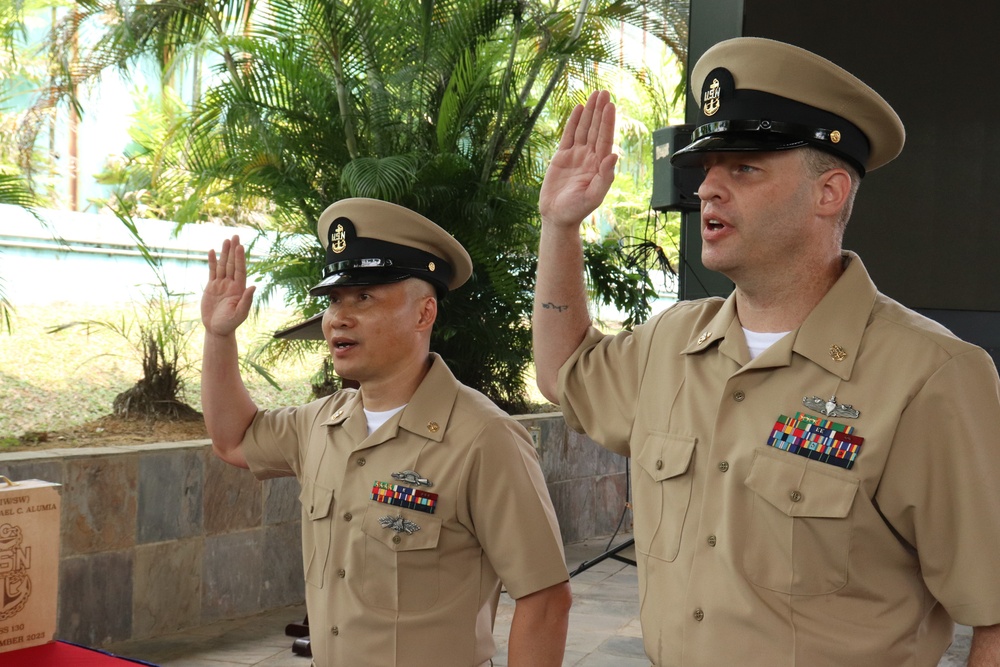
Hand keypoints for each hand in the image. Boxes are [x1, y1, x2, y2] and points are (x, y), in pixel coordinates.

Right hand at [201, 235, 255, 336]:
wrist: (216, 329)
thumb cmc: (230, 323)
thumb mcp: (240, 313)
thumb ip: (246, 300)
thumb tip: (254, 286)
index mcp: (239, 289)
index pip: (240, 270)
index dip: (240, 258)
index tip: (240, 246)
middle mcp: (231, 284)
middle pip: (232, 264)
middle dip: (233, 250)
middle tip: (235, 236)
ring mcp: (221, 284)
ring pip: (222, 265)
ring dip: (224, 253)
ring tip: (226, 240)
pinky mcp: (211, 287)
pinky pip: (212, 271)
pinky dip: (212, 261)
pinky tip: (212, 251)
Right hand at [538, 90, 617, 228]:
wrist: (557, 216)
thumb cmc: (576, 210)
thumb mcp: (593, 196)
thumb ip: (605, 177)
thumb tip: (614, 156)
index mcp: (598, 165)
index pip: (604, 139)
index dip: (607, 122)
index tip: (610, 105)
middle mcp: (589, 157)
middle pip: (596, 129)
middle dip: (600, 111)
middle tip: (604, 92)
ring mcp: (576, 156)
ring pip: (584, 129)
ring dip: (589, 112)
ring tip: (594, 94)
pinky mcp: (562, 157)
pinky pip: (568, 135)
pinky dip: (573, 122)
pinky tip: (578, 109)